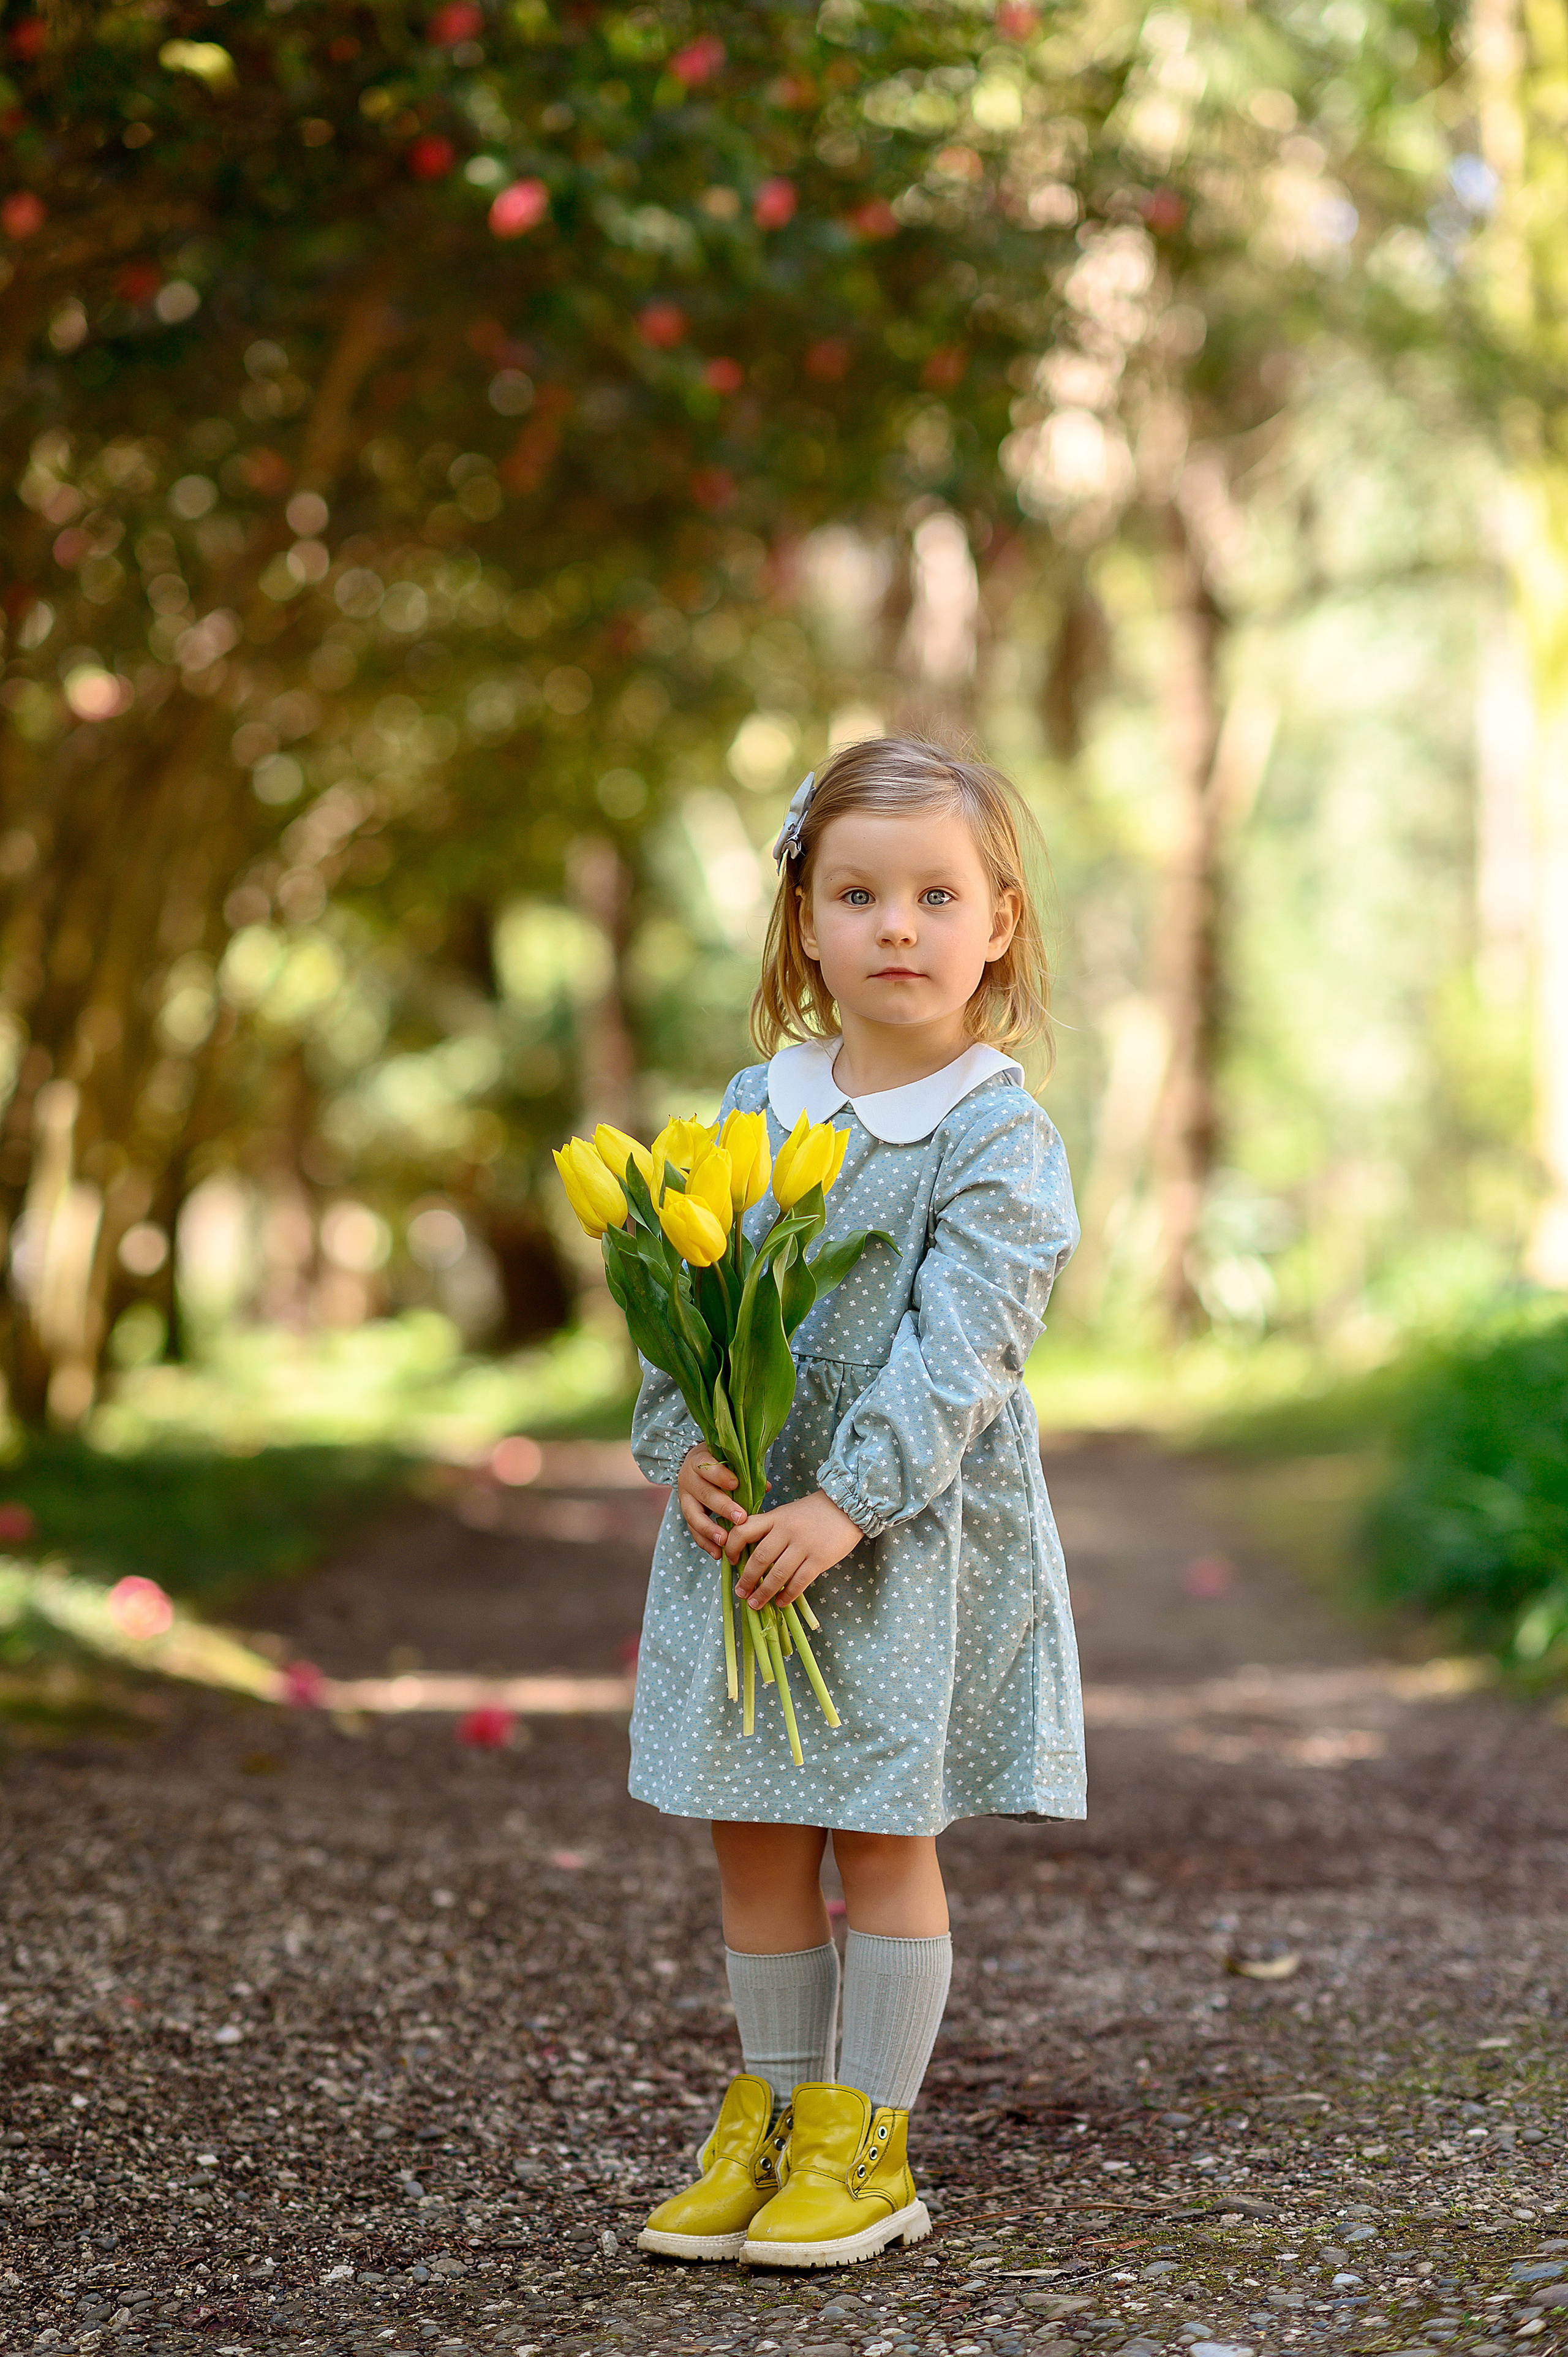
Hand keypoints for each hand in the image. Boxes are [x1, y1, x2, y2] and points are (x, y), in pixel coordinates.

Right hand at [675, 1444, 746, 1560]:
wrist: (695, 1467)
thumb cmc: (719, 1464)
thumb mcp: (728, 1462)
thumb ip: (745, 1474)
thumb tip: (766, 1487)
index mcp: (699, 1462)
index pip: (708, 1468)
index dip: (721, 1476)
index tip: (736, 1484)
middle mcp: (689, 1480)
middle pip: (704, 1494)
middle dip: (722, 1507)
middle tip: (740, 1518)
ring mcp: (685, 1499)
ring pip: (694, 1516)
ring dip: (710, 1530)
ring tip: (724, 1541)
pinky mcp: (686, 1515)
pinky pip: (693, 1531)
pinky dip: (705, 1543)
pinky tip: (717, 1554)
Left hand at [725, 1488, 863, 1612]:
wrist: (848, 1506)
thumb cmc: (814, 1512)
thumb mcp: (787, 1513)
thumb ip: (770, 1528)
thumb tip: (750, 1554)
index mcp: (775, 1517)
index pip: (744, 1531)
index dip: (732, 1547)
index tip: (731, 1561)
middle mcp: (786, 1530)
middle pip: (759, 1558)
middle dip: (747, 1579)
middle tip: (741, 1593)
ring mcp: (804, 1545)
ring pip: (778, 1574)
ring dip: (764, 1593)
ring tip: (755, 1604)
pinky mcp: (820, 1559)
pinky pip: (799, 1582)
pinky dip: (787, 1595)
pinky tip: (781, 1602)